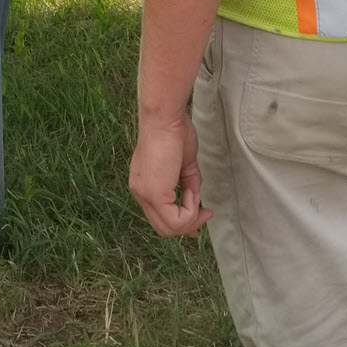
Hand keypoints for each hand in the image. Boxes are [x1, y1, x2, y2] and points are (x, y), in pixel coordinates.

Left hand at [129, 117, 211, 237]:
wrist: (165, 118)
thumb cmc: (174, 133)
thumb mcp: (185, 166)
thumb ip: (188, 187)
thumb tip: (197, 206)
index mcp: (144, 184)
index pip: (159, 216)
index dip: (181, 221)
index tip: (202, 214)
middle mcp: (140, 192)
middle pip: (163, 227)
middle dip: (188, 225)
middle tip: (206, 213)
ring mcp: (145, 194)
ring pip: (168, 228)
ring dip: (190, 220)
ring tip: (202, 206)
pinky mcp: (154, 194)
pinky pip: (175, 219)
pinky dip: (190, 211)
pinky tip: (193, 193)